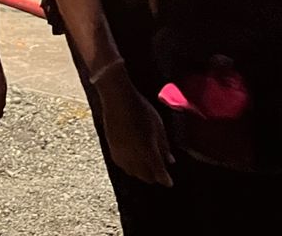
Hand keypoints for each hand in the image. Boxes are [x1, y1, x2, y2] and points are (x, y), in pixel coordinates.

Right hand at [94, 69, 173, 185]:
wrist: (117, 99)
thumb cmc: (141, 109)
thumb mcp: (158, 126)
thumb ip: (164, 145)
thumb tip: (170, 160)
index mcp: (147, 149)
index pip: (158, 171)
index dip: (165, 179)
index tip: (169, 182)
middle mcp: (133, 155)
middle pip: (145, 175)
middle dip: (154, 177)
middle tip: (160, 174)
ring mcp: (121, 152)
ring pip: (132, 172)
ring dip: (141, 174)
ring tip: (147, 170)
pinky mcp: (111, 148)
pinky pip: (121, 165)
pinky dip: (129, 168)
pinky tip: (133, 164)